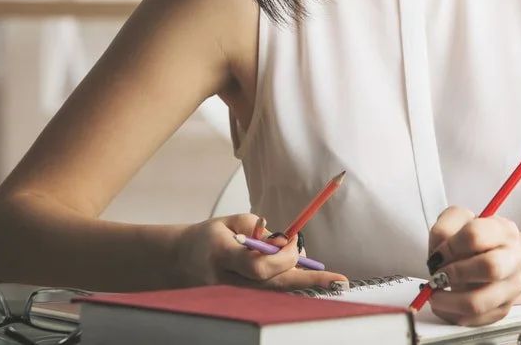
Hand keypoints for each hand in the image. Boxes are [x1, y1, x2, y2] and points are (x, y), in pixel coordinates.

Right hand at [171, 213, 347, 290]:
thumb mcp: (230, 221)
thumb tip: (284, 239)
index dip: (283, 256)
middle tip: (339, 280)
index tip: (293, 240)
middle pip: (274, 287)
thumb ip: (257, 228)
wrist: (182, 260)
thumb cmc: (208, 237)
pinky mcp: (241, 299)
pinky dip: (290, 284)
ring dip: (301, 281)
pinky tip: (305, 276)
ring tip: (324, 275)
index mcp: (223, 256)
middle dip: (309, 283)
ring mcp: (234, 295)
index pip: (259, 265)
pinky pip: (271, 293)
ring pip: (275, 293)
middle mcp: (229, 281)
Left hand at [424, 206, 520, 325]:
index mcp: (504, 230)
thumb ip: (444, 228)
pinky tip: (445, 304)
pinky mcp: (503, 308)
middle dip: (455, 274)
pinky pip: (474, 320)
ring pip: (479, 302)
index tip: (437, 255)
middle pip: (490, 268)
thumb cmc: (474, 241)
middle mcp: (514, 258)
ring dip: (449, 301)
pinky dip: (452, 315)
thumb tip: (438, 256)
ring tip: (436, 295)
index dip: (450, 247)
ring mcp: (512, 286)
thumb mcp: (457, 221)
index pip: (475, 235)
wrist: (496, 257)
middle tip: (438, 276)